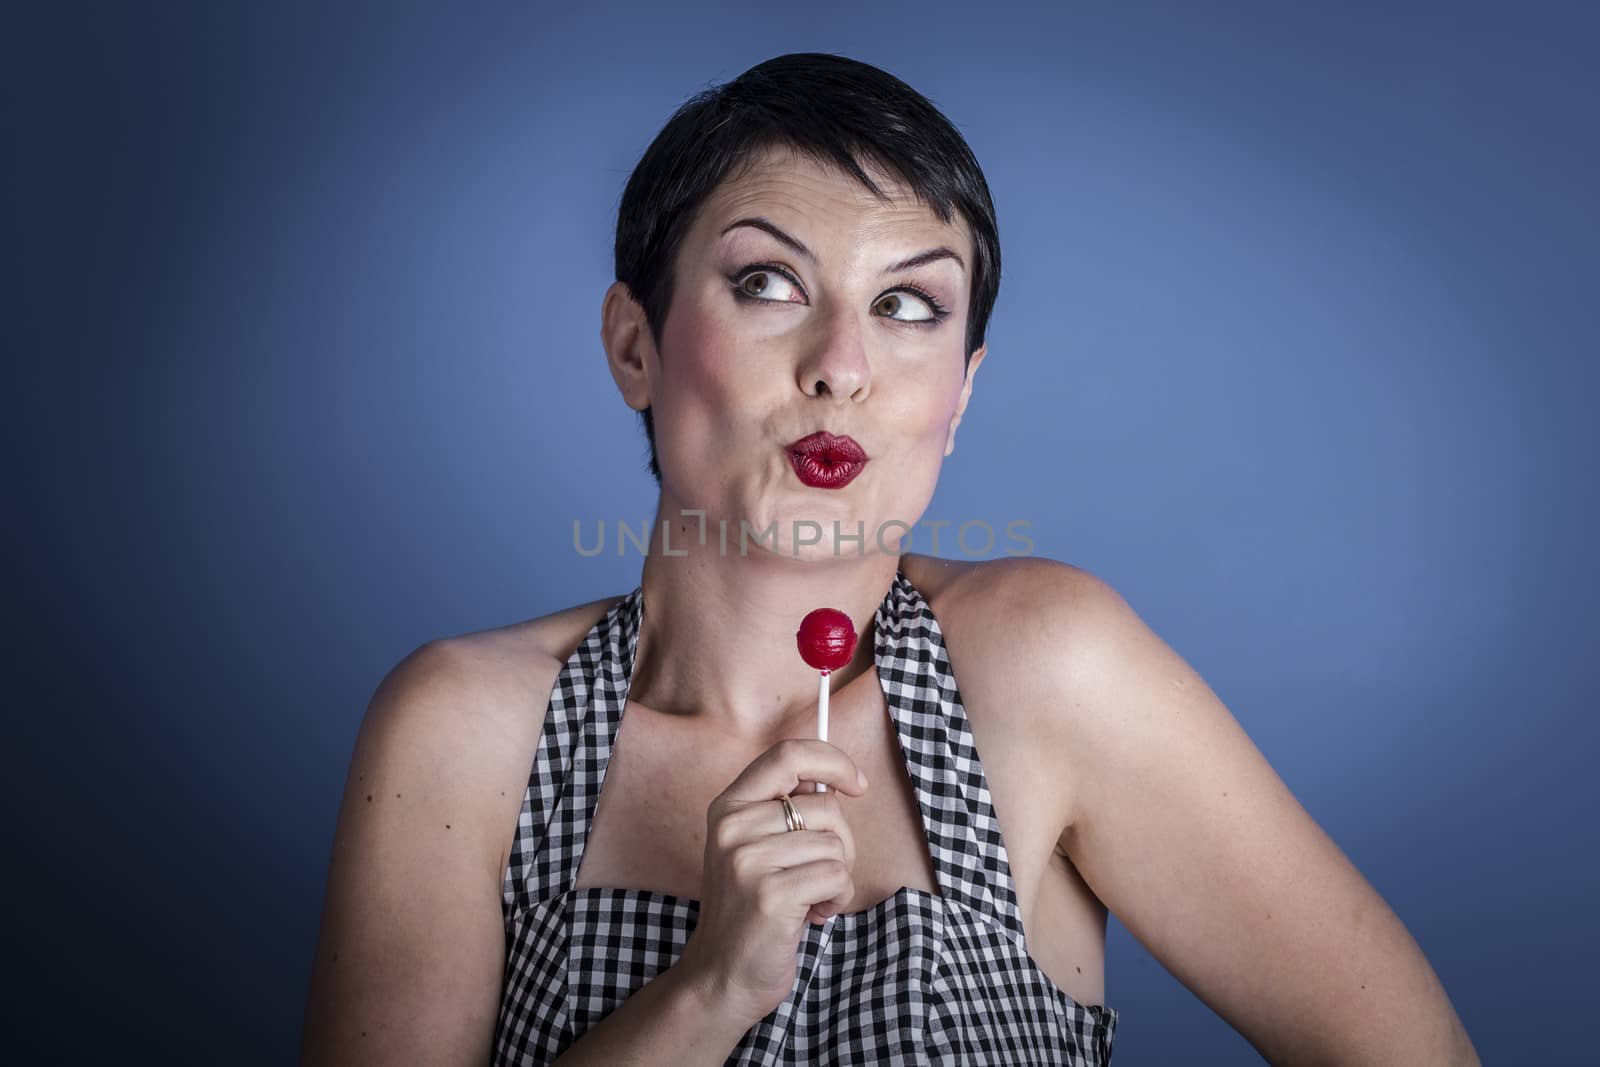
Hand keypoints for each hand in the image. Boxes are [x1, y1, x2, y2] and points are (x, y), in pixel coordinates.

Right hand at [675, 738, 868, 1026]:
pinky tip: (814, 913)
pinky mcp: (769, 893)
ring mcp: (748, 859)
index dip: (832, 761)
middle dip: (844, 842)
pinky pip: (837, 876)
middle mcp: (733, 826)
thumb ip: (786, 811)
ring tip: (811, 897)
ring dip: (839, 876)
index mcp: (729, 806)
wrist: (721, 976)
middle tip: (825, 872)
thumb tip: (837, 778)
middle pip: (825, 806)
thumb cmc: (751, 909)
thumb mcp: (755, 847)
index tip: (856, 784)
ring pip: (836, 844)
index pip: (788, 755)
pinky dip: (837, 898)